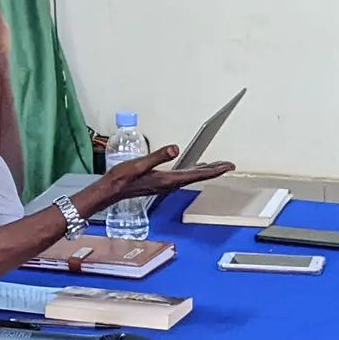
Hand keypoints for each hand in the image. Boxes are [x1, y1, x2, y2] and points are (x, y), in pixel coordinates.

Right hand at [106, 145, 234, 198]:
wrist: (111, 191)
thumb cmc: (122, 178)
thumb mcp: (139, 164)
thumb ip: (157, 156)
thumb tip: (175, 149)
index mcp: (167, 179)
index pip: (196, 174)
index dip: (214, 170)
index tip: (228, 166)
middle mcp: (169, 184)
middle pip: (197, 177)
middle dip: (213, 170)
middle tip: (228, 165)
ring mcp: (164, 185)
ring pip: (190, 177)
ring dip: (204, 172)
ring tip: (215, 166)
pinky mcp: (159, 183)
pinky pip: (182, 177)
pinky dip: (192, 172)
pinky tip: (192, 168)